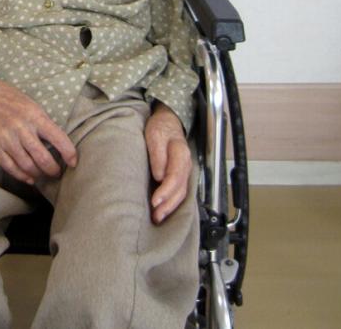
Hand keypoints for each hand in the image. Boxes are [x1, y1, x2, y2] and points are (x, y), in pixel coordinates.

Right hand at [0, 67, 77, 184]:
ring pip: (27, 166)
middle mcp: (21, 128)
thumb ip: (44, 124)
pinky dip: (22, 176)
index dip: (69, 154)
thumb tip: (60, 146)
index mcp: (34, 115)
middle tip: (57, 173)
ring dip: (38, 174)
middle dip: (53, 170)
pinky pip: (10, 167)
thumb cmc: (11, 101)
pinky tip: (29, 178)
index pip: (58, 138)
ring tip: (43, 174)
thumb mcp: (32, 106)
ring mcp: (6, 138)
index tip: (73, 162)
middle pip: (43, 158)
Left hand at [145, 102, 190, 223]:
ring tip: (158, 217)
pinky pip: (179, 192)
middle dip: (168, 205)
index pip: (175, 177)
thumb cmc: (160, 128)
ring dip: (170, 207)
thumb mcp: (154, 135)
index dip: (165, 191)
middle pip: (180, 189)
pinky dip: (172, 203)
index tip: (154, 201)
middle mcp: (185, 165)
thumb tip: (159, 175)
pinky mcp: (181, 175)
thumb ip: (157, 154)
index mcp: (180, 154)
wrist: (168, 122)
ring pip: (181, 193)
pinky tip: (163, 210)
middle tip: (156, 216)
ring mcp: (185, 171)